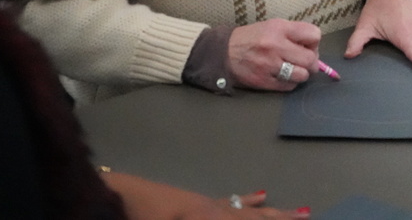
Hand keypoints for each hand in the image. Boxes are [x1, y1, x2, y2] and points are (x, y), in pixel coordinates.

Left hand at [105, 174, 309, 218]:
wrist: (105, 200)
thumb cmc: (139, 218)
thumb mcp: (183, 217)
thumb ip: (219, 212)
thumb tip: (247, 201)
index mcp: (209, 218)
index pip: (254, 219)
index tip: (304, 217)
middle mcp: (213, 211)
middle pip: (254, 216)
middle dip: (280, 218)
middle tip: (306, 214)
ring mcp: (202, 205)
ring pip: (245, 210)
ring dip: (268, 213)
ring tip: (294, 211)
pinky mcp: (188, 204)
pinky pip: (227, 204)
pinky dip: (246, 201)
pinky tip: (255, 193)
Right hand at [227, 19, 320, 90]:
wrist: (223, 52)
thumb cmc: (252, 38)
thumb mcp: (273, 26)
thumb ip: (294, 33)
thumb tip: (313, 46)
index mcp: (280, 28)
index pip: (314, 35)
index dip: (314, 42)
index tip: (308, 46)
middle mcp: (276, 46)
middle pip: (311, 59)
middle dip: (311, 62)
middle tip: (303, 61)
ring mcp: (270, 65)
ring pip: (302, 75)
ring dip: (302, 74)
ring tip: (294, 69)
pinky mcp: (264, 81)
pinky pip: (289, 86)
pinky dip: (290, 83)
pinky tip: (283, 77)